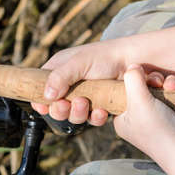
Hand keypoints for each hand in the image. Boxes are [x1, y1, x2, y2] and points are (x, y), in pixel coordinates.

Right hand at [31, 40, 174, 125]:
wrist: (134, 62)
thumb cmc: (105, 56)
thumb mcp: (79, 62)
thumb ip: (60, 77)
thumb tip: (47, 95)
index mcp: (60, 70)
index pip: (41, 88)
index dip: (40, 100)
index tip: (43, 107)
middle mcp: (71, 85)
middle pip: (56, 107)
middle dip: (60, 109)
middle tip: (67, 104)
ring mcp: (86, 96)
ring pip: (74, 116)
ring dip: (77, 113)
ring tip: (85, 103)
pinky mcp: (100, 105)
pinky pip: (92, 119)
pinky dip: (95, 118)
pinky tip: (101, 111)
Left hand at [113, 64, 174, 160]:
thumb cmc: (158, 130)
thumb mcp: (138, 102)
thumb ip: (132, 80)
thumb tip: (132, 66)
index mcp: (124, 118)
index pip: (123, 92)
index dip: (132, 81)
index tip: (141, 76)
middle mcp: (139, 118)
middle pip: (144, 87)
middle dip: (156, 81)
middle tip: (160, 83)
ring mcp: (158, 117)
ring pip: (161, 89)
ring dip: (170, 84)